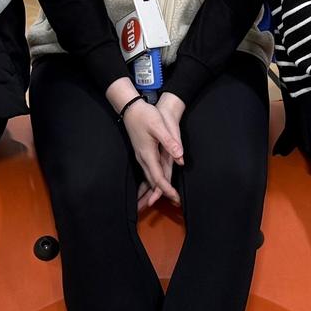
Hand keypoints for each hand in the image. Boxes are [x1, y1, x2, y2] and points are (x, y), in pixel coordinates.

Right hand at [146, 92, 186, 208]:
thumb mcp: (159, 126)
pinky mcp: (142, 152)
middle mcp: (143, 158)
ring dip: (157, 189)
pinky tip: (157, 183)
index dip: (167, 189)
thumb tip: (180, 158)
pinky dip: (153, 180)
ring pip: (149, 177)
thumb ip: (169, 142)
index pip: (158, 178)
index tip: (175, 197)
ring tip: (166, 197)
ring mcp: (141, 156)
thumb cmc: (145, 115)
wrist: (130, 108)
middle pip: (152, 181)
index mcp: (148, 154)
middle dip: (162, 194)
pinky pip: (148, 171)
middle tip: (175, 202)